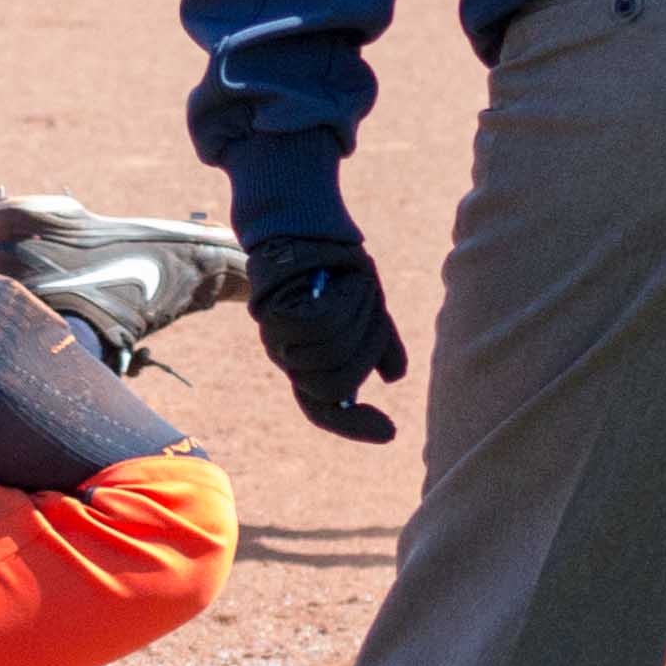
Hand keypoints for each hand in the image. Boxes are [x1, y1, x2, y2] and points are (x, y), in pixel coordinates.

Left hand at [247, 235, 408, 443]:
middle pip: (335, 383)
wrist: (308, 233)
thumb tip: (393, 377)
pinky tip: (338, 284)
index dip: (355, 426)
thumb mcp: (366, 309)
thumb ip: (378, 343)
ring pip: (328, 352)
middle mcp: (289, 358)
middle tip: (371, 308)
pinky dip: (337, 303)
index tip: (390, 432)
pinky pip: (314, 324)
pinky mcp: (271, 313)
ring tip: (354, 288)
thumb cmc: (336, 273)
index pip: (326, 410)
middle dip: (365, 349)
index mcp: (311, 364)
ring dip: (354, 318)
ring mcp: (276, 338)